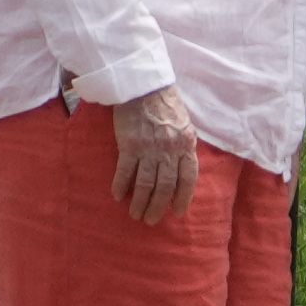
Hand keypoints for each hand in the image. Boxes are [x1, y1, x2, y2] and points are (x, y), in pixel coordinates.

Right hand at [108, 89, 196, 220]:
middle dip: (158, 207)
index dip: (183, 198)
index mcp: (186, 145)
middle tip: (151, 220)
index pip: (188, 179)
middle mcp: (169, 150)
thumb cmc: (165, 103)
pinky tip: (118, 196)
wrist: (143, 85)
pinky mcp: (129, 144)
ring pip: (146, 184)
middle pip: (165, 187)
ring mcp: (149, 149)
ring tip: (135, 214)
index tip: (177, 212)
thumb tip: (181, 167)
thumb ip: (184, 146)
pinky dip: (122, 185)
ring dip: (140, 202)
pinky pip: (126, 171)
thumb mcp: (184, 124)